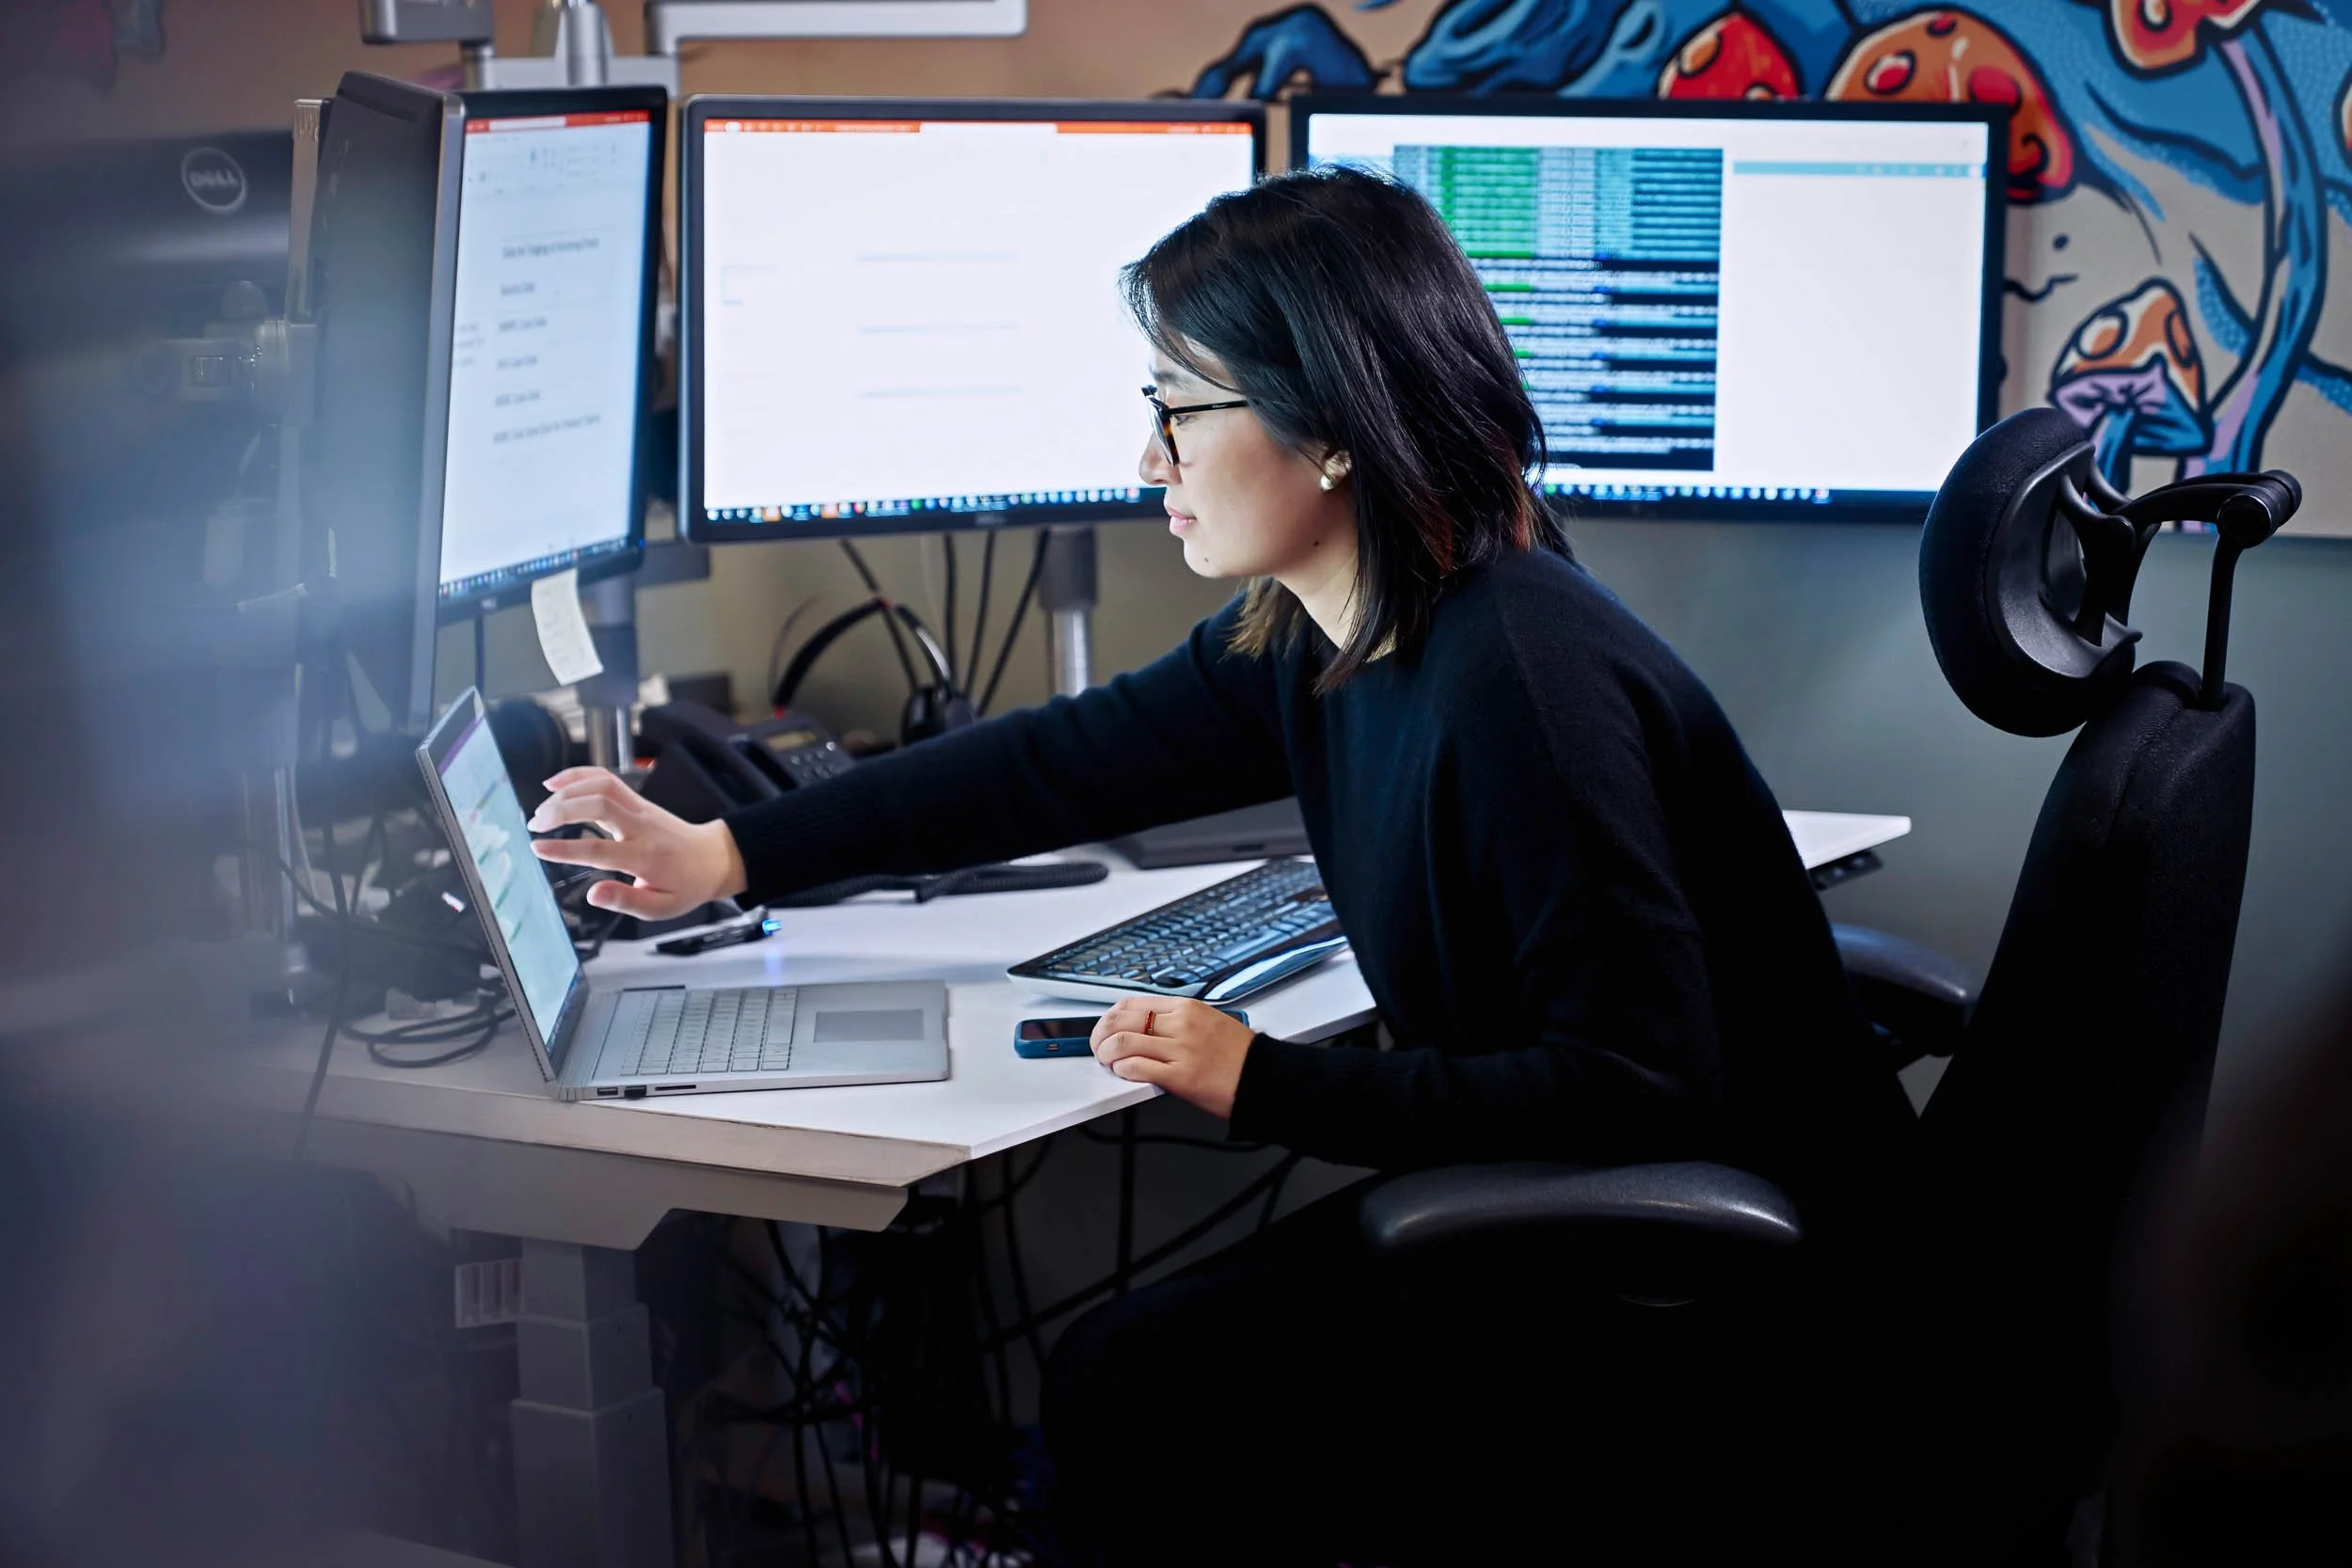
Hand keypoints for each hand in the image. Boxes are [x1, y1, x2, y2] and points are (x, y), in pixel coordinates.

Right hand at [526, 768, 748, 921]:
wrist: (713, 858)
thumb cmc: (686, 885)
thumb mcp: (662, 907)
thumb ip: (626, 900)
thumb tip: (592, 894)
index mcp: (645, 856)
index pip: (600, 850)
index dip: (566, 848)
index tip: (538, 848)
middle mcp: (642, 826)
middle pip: (599, 804)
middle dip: (561, 810)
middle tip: (535, 826)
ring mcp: (640, 808)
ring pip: (602, 784)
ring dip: (567, 791)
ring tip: (540, 811)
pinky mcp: (637, 799)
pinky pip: (607, 778)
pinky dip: (579, 775)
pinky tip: (555, 784)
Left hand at [1090, 996, 1255, 1119]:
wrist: (1265, 1078)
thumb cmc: (1240, 1056)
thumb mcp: (1209, 1022)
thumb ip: (1177, 1022)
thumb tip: (1145, 1028)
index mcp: (1187, 1007)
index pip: (1132, 1003)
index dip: (1110, 1017)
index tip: (1106, 1028)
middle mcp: (1182, 1024)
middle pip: (1121, 1020)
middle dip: (1101, 1035)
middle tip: (1099, 1047)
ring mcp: (1181, 1049)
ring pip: (1123, 1042)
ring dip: (1107, 1053)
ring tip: (1109, 1061)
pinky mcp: (1181, 1076)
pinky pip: (1137, 1068)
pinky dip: (1123, 1070)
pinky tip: (1124, 1073)